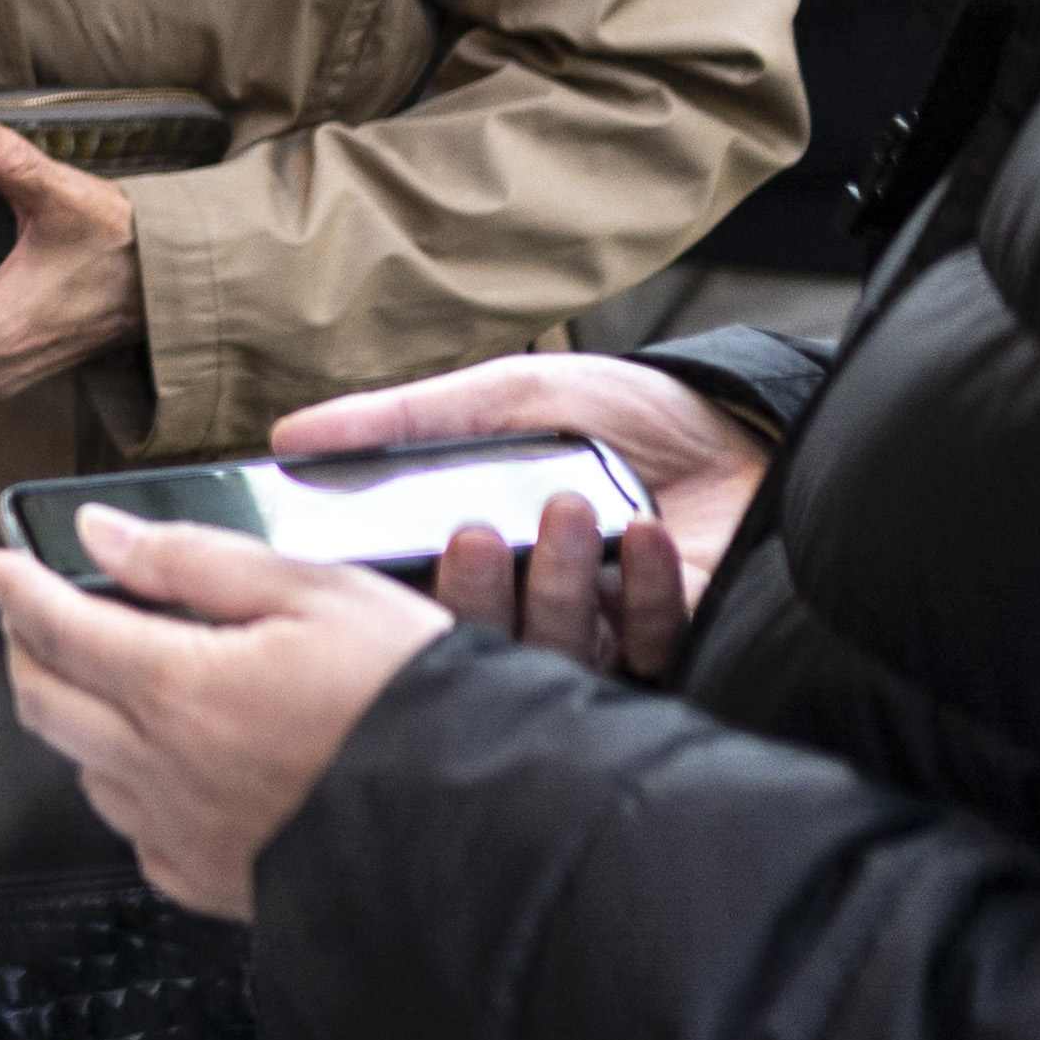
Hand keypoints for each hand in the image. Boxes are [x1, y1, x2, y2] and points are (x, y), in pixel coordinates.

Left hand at [0, 514, 451, 919]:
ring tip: (95, 679)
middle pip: (45, 702)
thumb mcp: (319, 592)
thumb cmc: (416, 699)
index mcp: (179, 688)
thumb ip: (196, 561)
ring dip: (73, 718)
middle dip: (23, 649)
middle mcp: (161, 768)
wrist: (487, 828)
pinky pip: (135, 833)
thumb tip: (100, 533)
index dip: (14, 587)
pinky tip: (154, 765)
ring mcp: (182, 834)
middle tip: (27, 616)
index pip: (57, 626)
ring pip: (84, 769)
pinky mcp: (213, 884)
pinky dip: (125, 788)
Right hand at [271, 351, 766, 682]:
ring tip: (574, 508)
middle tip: (472, 534)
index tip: (366, 561)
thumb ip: (404, 419)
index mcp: (480, 550)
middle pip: (472, 635)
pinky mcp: (668, 640)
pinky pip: (638, 638)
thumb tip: (289, 433)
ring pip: (548, 643)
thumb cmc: (631, 412)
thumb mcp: (507, 395)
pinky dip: (643, 585)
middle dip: (470, 591)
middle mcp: (531, 599)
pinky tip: (648, 532)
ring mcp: (598, 626)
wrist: (749, 424)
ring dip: (558, 578)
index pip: (411, 594)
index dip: (386, 591)